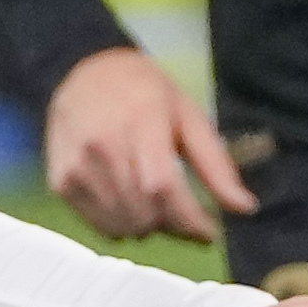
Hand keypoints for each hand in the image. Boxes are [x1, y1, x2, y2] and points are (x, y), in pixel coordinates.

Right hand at [42, 44, 254, 244]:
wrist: (83, 72)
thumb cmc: (144, 92)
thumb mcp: (188, 116)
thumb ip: (216, 165)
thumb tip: (246, 209)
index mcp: (139, 122)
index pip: (163, 188)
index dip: (190, 221)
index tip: (210, 233)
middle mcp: (102, 146)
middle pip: (145, 214)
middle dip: (174, 225)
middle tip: (182, 212)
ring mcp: (77, 167)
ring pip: (124, 227)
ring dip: (149, 227)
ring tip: (155, 204)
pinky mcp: (61, 182)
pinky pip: (101, 227)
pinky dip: (123, 227)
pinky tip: (130, 204)